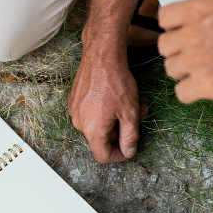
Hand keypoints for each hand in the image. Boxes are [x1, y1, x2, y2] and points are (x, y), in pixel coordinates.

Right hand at [68, 48, 147, 163]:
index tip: (129, 148)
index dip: (119, 155)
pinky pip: (91, 113)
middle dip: (123, 129)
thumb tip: (129, 151)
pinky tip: (116, 97)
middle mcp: (79, 123)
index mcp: (92, 129)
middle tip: (138, 113)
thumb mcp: (130, 112)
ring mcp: (75, 111)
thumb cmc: (115, 81)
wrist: (101, 56)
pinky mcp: (74, 101)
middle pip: (103, 138)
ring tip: (131, 101)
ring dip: (117, 117)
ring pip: (99, 124)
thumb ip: (130, 136)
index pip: (103, 156)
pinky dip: (105, 110)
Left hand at [157, 0, 212, 112]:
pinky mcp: (205, 86)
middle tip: (192, 52)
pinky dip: (190, 92)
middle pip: (164, 45)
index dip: (173, 25)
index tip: (181, 30)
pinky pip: (181, 93)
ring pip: (171, 69)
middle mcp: (192, 34)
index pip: (164, 17)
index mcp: (198, 10)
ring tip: (200, 70)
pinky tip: (203, 88)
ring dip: (183, 71)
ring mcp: (196, 62)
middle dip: (177, 49)